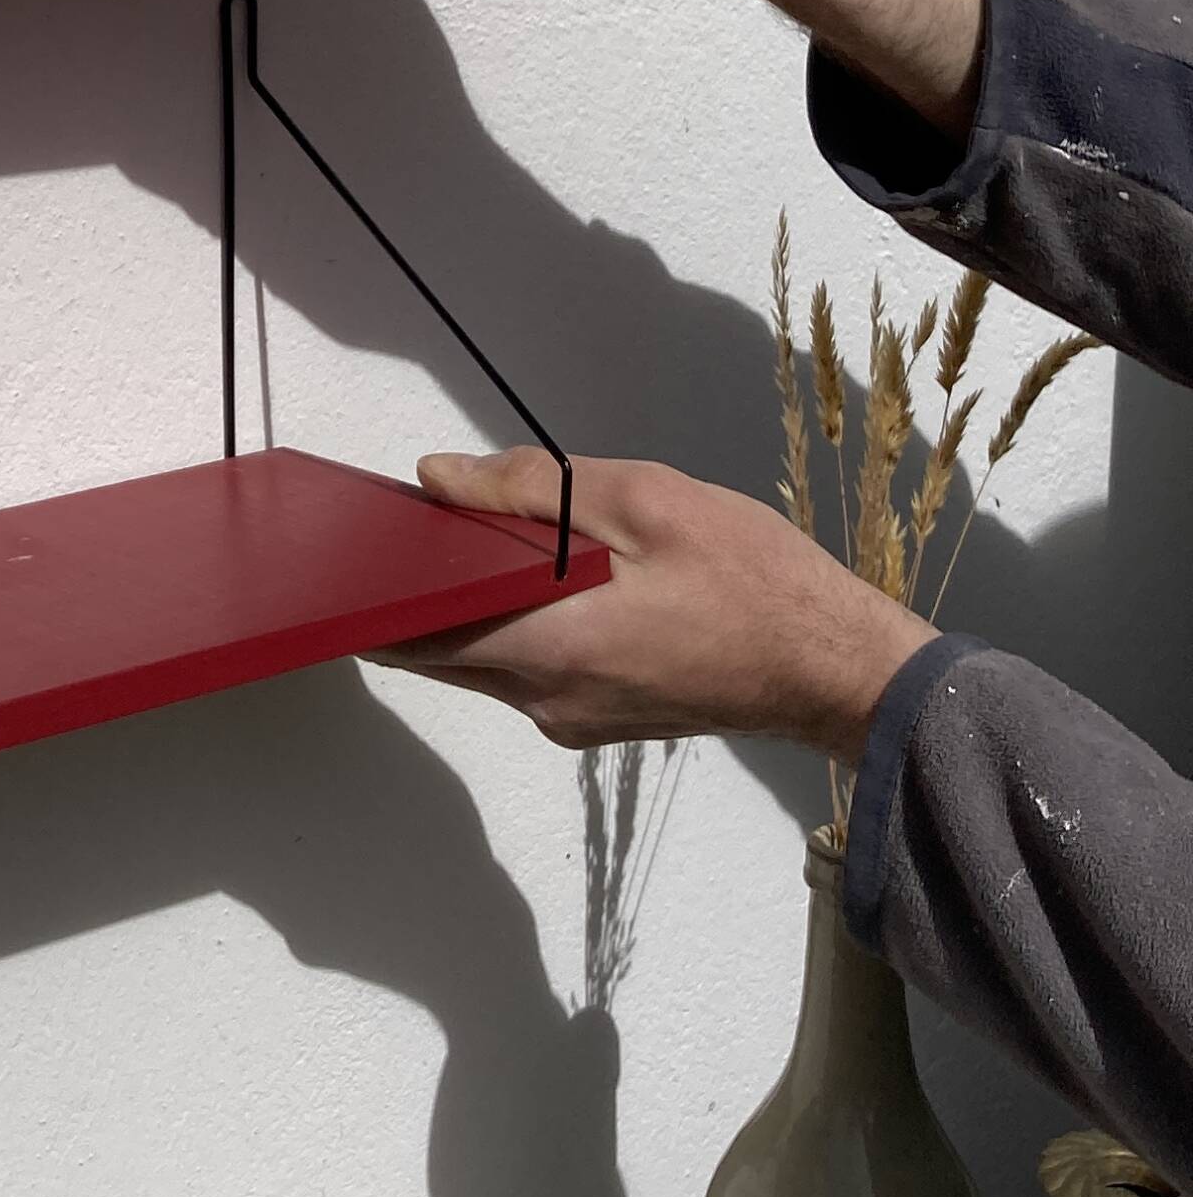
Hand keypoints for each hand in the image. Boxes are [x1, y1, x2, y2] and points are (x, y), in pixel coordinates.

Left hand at [377, 446, 931, 755]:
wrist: (838, 670)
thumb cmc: (753, 580)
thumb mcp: (646, 502)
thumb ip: (530, 489)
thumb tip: (436, 478)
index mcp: (547, 649)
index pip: (409, 637)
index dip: (371, 589)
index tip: (358, 540)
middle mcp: (544, 700)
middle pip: (437, 649)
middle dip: (415, 588)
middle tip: (420, 517)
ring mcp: (572, 718)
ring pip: (482, 659)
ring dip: (471, 602)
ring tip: (485, 531)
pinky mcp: (600, 717)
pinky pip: (528, 668)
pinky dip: (515, 622)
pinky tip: (544, 572)